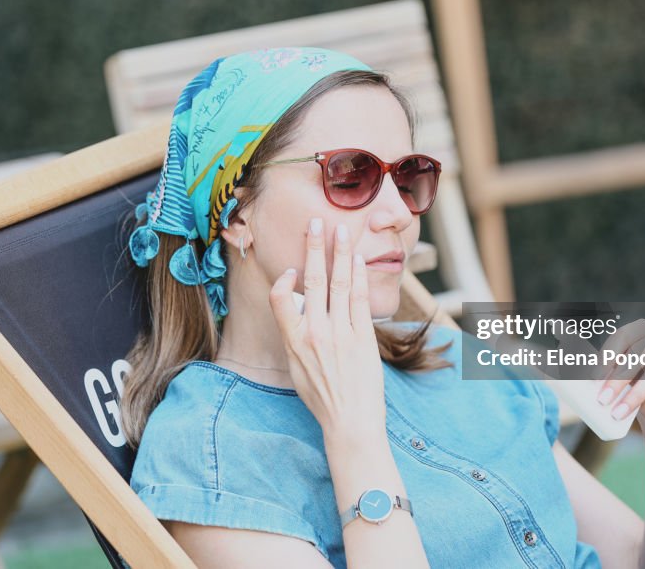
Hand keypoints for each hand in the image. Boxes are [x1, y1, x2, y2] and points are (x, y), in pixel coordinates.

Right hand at [269, 217, 386, 442]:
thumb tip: (300, 312)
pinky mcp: (364, 338)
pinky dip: (359, 277)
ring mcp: (341, 334)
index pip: (280, 298)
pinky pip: (360, 299)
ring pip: (339, 283)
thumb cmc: (323, 398)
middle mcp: (315, 334)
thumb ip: (296, 337)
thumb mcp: (297, 368)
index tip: (292, 269)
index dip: (285, 279)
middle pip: (313, 280)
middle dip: (315, 247)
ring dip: (341, 254)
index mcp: (293, 341)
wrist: (350, 423)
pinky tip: (359, 260)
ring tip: (342, 231)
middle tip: (317, 222)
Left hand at [594, 318, 644, 429]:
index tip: (593, 380)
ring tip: (619, 412)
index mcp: (639, 330)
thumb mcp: (605, 370)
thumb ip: (583, 352)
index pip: (622, 337)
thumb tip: (556, 330)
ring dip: (637, 393)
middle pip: (639, 355)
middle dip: (618, 380)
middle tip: (602, 400)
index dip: (607, 357)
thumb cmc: (626, 384)